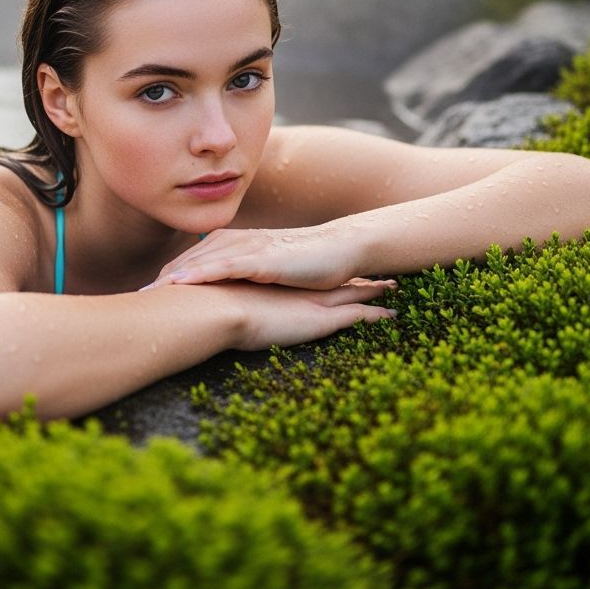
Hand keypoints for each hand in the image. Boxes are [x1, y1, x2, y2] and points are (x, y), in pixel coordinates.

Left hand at [148, 224, 374, 291]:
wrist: (340, 249)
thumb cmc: (306, 264)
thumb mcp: (267, 270)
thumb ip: (244, 276)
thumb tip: (226, 295)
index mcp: (234, 244)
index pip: (191, 261)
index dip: (167, 278)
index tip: (144, 297)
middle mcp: (236, 241)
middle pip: (188, 261)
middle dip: (160, 280)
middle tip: (133, 299)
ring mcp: (248, 248)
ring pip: (200, 263)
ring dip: (171, 278)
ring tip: (146, 294)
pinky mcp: (262, 259)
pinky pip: (223, 267)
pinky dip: (198, 274)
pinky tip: (178, 284)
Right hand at [222, 278, 396, 351]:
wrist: (215, 309)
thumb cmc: (206, 305)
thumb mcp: (213, 295)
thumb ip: (217, 294)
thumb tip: (196, 290)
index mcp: (275, 280)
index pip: (303, 274)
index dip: (321, 272)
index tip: (335, 269)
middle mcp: (297, 287)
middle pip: (334, 279)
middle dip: (356, 277)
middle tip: (379, 276)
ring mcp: (311, 301)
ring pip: (352, 293)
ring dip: (371, 290)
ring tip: (393, 287)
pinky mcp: (319, 319)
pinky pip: (357, 316)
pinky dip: (375, 315)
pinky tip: (393, 316)